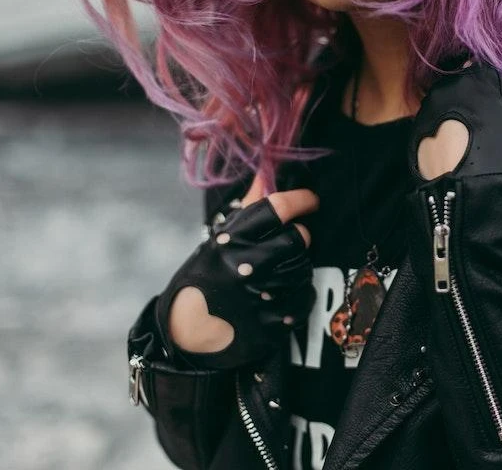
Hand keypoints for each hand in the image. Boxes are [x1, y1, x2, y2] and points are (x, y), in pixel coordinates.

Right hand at [156, 172, 319, 369]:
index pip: (277, 208)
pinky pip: (305, 298)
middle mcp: (244, 267)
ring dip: (297, 267)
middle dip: (298, 238)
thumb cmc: (209, 276)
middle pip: (298, 239)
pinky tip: (281, 294)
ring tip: (278, 272)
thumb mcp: (220, 238)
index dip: (301, 200)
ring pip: (303, 268)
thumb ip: (248, 207)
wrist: (191, 330)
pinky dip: (299, 295)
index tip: (310, 200)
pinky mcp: (272, 323)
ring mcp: (259, 297)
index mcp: (230, 241)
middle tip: (287, 245)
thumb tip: (266, 171)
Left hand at [411, 52, 501, 182]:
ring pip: (449, 102)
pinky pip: (434, 122)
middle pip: (468, 84)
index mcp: (476, 74)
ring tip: (477, 138)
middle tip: (495, 125)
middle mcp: (447, 84)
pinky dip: (445, 129)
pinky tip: (458, 147)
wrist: (470, 191)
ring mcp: (428, 106)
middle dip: (481, 98)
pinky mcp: (415, 128)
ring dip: (461, 112)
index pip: (492, 69)